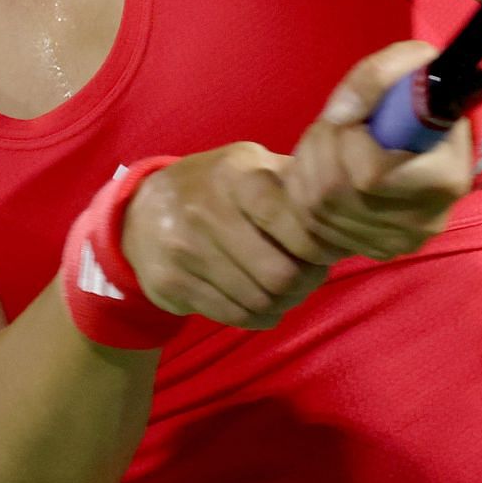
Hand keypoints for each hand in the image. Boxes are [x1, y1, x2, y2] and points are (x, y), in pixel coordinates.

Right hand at [119, 143, 337, 329]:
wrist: (137, 214)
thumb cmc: (212, 188)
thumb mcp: (246, 166)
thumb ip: (291, 181)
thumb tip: (344, 205)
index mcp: (234, 176)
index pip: (292, 221)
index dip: (318, 245)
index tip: (325, 251)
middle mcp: (206, 210)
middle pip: (281, 274)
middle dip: (306, 283)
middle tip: (309, 278)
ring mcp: (185, 249)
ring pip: (260, 300)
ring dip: (284, 303)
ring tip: (286, 291)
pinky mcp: (172, 282)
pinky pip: (235, 316)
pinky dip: (260, 316)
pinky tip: (263, 304)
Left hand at [283, 40, 477, 261]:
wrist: (430, 139)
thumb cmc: (421, 98)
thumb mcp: (412, 68)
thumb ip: (379, 76)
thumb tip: (341, 112)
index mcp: (445, 178)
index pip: (370, 175)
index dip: (346, 139)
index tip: (349, 115)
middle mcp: (423, 220)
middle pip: (337, 191)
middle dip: (319, 147)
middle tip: (329, 123)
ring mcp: (396, 241)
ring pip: (318, 207)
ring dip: (307, 164)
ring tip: (325, 139)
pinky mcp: (372, 250)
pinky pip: (313, 223)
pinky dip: (304, 190)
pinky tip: (320, 168)